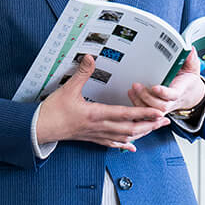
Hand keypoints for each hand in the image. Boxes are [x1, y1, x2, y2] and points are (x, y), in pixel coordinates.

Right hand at [36, 55, 169, 150]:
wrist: (39, 129)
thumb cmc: (52, 111)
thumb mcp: (67, 89)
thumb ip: (81, 73)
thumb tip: (90, 57)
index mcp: (95, 114)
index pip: (125, 114)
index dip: (143, 113)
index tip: (158, 112)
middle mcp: (99, 127)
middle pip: (130, 129)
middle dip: (149, 125)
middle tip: (165, 121)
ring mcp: (96, 134)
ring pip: (124, 138)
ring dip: (141, 134)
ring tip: (155, 129)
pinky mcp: (92, 138)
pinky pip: (112, 144)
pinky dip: (125, 145)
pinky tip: (132, 147)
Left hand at [128, 49, 204, 115]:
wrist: (189, 94)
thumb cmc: (187, 81)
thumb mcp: (192, 68)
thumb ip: (191, 59)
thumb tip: (190, 50)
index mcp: (180, 91)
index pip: (173, 96)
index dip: (164, 93)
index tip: (155, 87)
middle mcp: (171, 102)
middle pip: (160, 106)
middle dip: (147, 97)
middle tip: (137, 85)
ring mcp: (163, 106)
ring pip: (151, 111)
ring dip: (139, 101)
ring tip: (132, 90)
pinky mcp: (155, 108)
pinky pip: (146, 112)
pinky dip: (137, 104)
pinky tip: (131, 94)